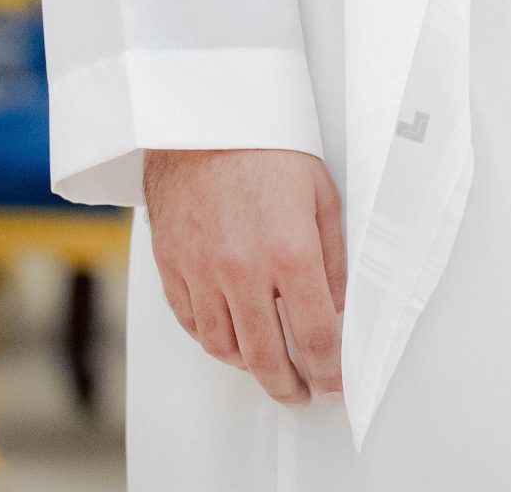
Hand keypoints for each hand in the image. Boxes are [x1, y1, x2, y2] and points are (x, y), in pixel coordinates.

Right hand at [144, 148, 345, 405]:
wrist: (204, 117)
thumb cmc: (267, 146)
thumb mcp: (321, 193)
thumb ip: (332, 256)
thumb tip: (338, 306)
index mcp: (290, 250)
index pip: (316, 335)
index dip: (329, 371)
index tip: (334, 386)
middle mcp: (244, 270)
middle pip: (266, 357)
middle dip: (288, 386)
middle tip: (300, 393)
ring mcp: (203, 271)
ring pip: (225, 348)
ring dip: (249, 366)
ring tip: (267, 367)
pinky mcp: (173, 266)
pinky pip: (192, 323)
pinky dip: (213, 340)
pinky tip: (230, 338)